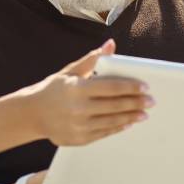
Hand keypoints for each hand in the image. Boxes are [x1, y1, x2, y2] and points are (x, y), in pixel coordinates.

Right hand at [18, 39, 151, 145]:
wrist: (32, 114)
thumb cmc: (54, 89)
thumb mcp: (70, 71)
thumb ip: (93, 59)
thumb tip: (111, 45)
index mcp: (77, 89)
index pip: (111, 87)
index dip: (130, 87)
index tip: (145, 87)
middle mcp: (78, 109)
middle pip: (115, 106)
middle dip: (136, 103)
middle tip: (151, 101)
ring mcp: (78, 126)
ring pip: (111, 121)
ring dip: (130, 117)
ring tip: (143, 114)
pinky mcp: (79, 139)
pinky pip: (103, 133)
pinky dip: (117, 127)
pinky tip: (127, 122)